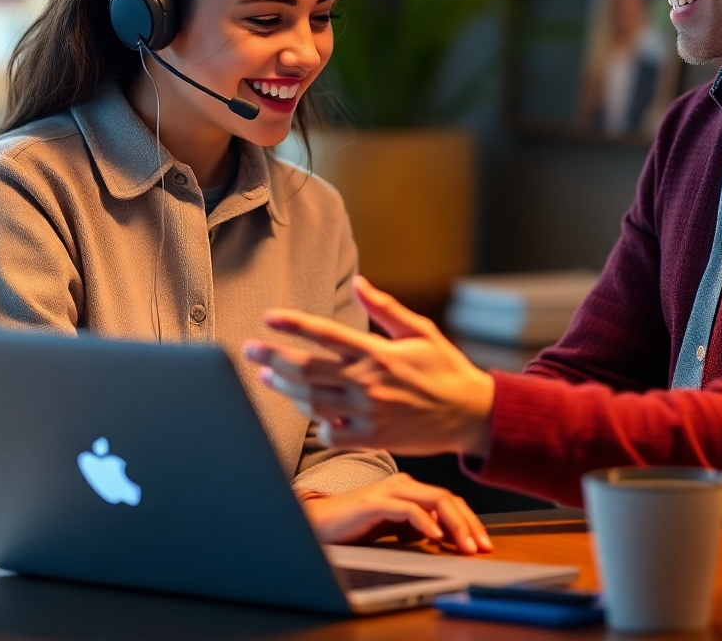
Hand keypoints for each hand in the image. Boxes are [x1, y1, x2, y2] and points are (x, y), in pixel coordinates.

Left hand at [243, 276, 494, 456]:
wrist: (471, 415)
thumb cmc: (446, 368)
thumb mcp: (421, 331)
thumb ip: (386, 308)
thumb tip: (358, 282)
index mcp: (378, 352)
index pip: (326, 334)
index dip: (293, 324)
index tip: (268, 316)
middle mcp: (369, 382)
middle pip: (307, 369)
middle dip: (273, 356)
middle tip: (249, 349)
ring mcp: (368, 413)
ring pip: (312, 401)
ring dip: (284, 388)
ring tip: (266, 375)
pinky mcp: (372, 438)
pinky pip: (330, 433)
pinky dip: (314, 422)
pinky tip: (305, 410)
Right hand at [297, 473, 492, 553]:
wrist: (319, 523)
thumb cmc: (355, 524)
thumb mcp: (394, 526)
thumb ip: (416, 525)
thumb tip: (443, 536)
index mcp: (408, 487)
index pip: (449, 499)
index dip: (469, 520)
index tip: (483, 543)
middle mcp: (402, 483)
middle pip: (447, 498)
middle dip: (469, 523)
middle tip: (482, 547)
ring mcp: (389, 490)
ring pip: (433, 501)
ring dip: (454, 525)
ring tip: (465, 545)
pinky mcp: (374, 502)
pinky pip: (406, 509)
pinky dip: (424, 522)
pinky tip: (434, 536)